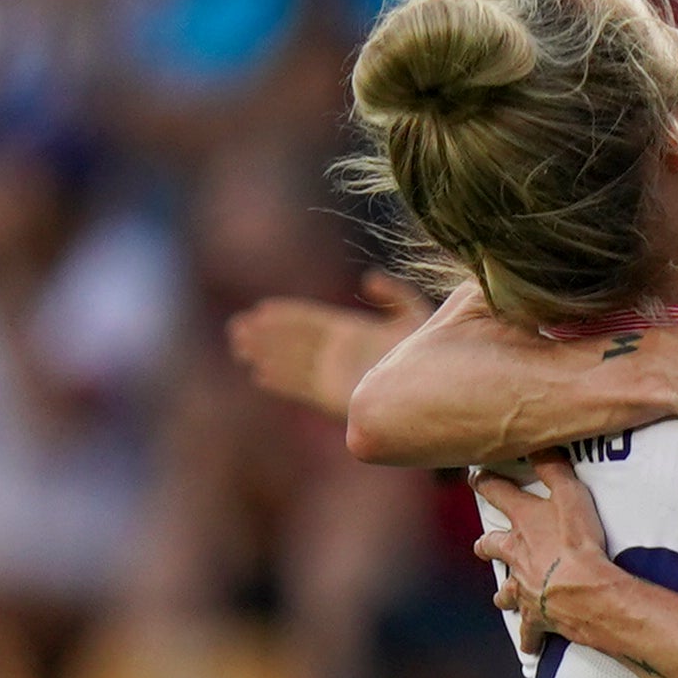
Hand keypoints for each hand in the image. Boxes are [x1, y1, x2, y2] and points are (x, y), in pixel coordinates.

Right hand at [227, 274, 426, 418]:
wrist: (439, 392)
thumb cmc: (433, 355)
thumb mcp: (415, 315)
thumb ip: (393, 294)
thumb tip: (368, 277)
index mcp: (355, 334)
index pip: (314, 322)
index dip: (288, 315)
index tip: (263, 309)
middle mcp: (341, 357)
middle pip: (296, 342)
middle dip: (267, 334)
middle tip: (238, 327)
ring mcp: (338, 377)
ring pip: (293, 363)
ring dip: (266, 354)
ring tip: (239, 345)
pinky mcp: (338, 399)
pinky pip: (303, 388)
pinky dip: (282, 381)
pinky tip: (259, 374)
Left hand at [468, 465, 608, 638]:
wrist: (584, 594)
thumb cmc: (579, 544)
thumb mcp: (572, 496)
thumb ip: (556, 469)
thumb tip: (540, 442)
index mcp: (522, 524)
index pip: (497, 494)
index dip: (486, 483)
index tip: (477, 477)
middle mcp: (515, 556)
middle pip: (492, 547)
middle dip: (488, 544)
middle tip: (484, 544)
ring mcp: (524, 589)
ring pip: (506, 591)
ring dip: (505, 592)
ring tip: (504, 597)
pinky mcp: (537, 618)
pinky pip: (530, 631)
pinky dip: (530, 637)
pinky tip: (529, 646)